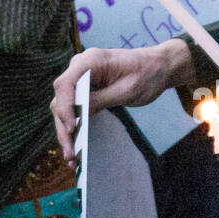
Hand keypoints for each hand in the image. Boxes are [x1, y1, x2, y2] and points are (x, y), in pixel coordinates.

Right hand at [50, 40, 194, 160]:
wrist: (157, 67)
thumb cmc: (147, 74)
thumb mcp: (127, 90)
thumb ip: (100, 100)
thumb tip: (77, 115)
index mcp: (90, 61)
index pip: (65, 84)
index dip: (65, 107)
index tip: (72, 128)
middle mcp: (79, 67)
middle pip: (60, 99)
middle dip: (63, 127)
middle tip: (70, 153)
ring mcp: (79, 78)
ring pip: (63, 107)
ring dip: (65, 131)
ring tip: (71, 156)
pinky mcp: (83, 89)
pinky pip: (72, 108)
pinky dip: (72, 126)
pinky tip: (74, 145)